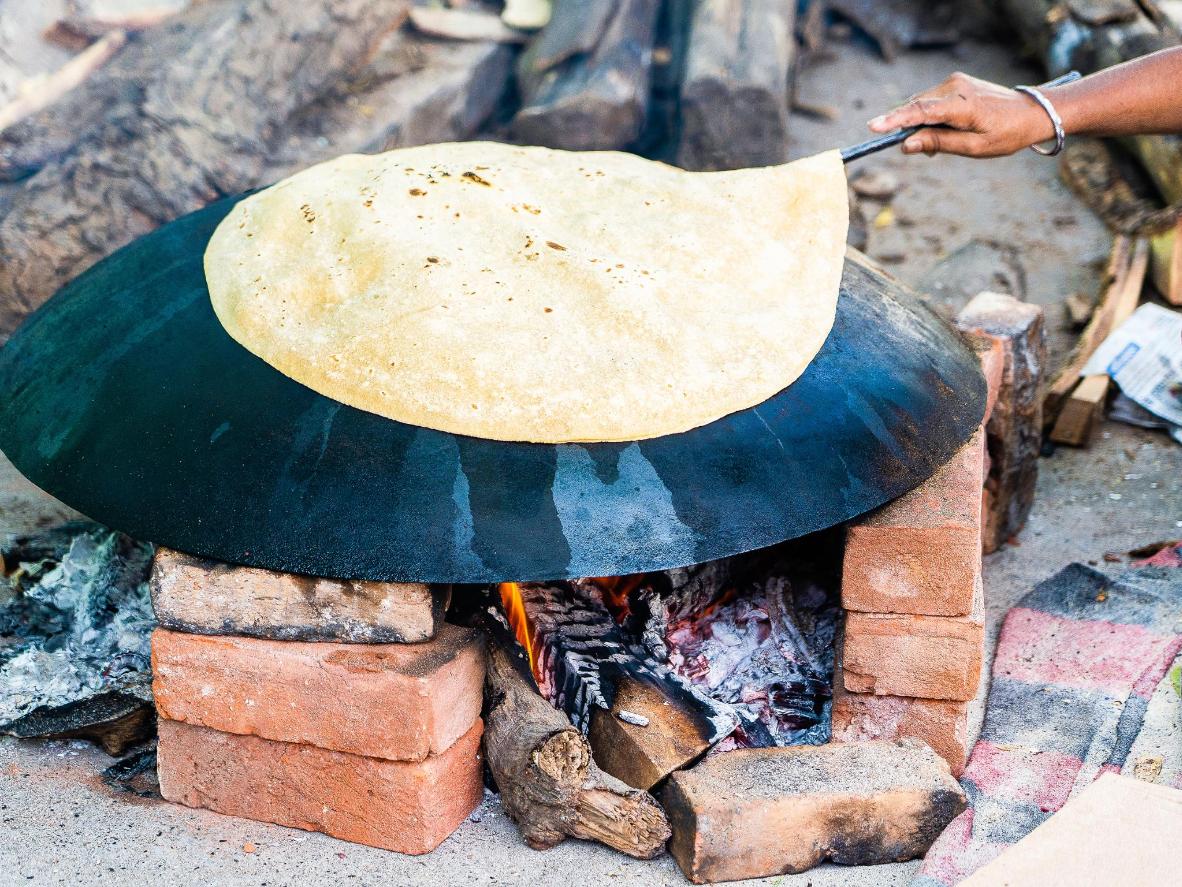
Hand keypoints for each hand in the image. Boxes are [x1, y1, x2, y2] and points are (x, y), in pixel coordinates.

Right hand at [867, 72, 1056, 156]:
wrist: (1031, 111)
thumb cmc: (1005, 134)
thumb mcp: (974, 147)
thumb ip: (938, 143)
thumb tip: (906, 144)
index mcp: (963, 105)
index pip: (921, 112)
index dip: (895, 120)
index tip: (874, 127)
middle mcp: (955, 86)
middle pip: (916, 108)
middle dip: (909, 129)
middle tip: (924, 153)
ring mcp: (955, 81)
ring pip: (921, 104)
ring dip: (920, 123)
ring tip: (941, 141)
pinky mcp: (955, 81)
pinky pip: (930, 100)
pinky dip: (928, 116)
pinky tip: (944, 128)